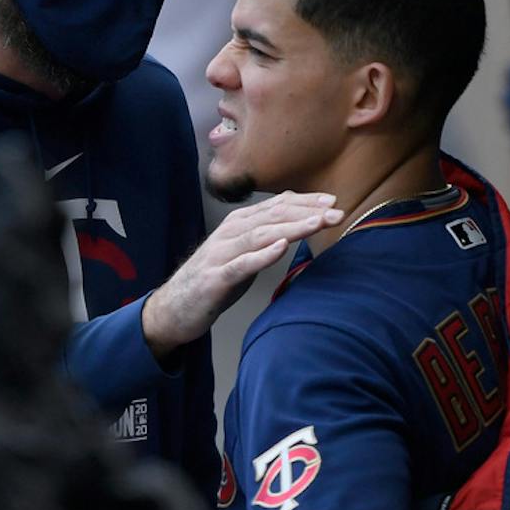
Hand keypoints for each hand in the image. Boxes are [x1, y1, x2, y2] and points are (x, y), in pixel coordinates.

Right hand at [142, 192, 343, 358]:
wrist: (173, 308)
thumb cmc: (212, 279)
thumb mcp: (241, 252)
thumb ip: (263, 236)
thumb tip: (294, 222)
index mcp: (237, 224)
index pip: (276, 206)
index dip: (305, 202)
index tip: (333, 201)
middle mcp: (229, 233)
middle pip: (273, 216)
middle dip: (307, 212)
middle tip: (337, 211)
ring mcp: (221, 254)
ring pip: (260, 235)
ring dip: (291, 228)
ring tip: (317, 223)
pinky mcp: (215, 279)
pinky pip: (241, 264)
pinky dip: (262, 255)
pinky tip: (280, 247)